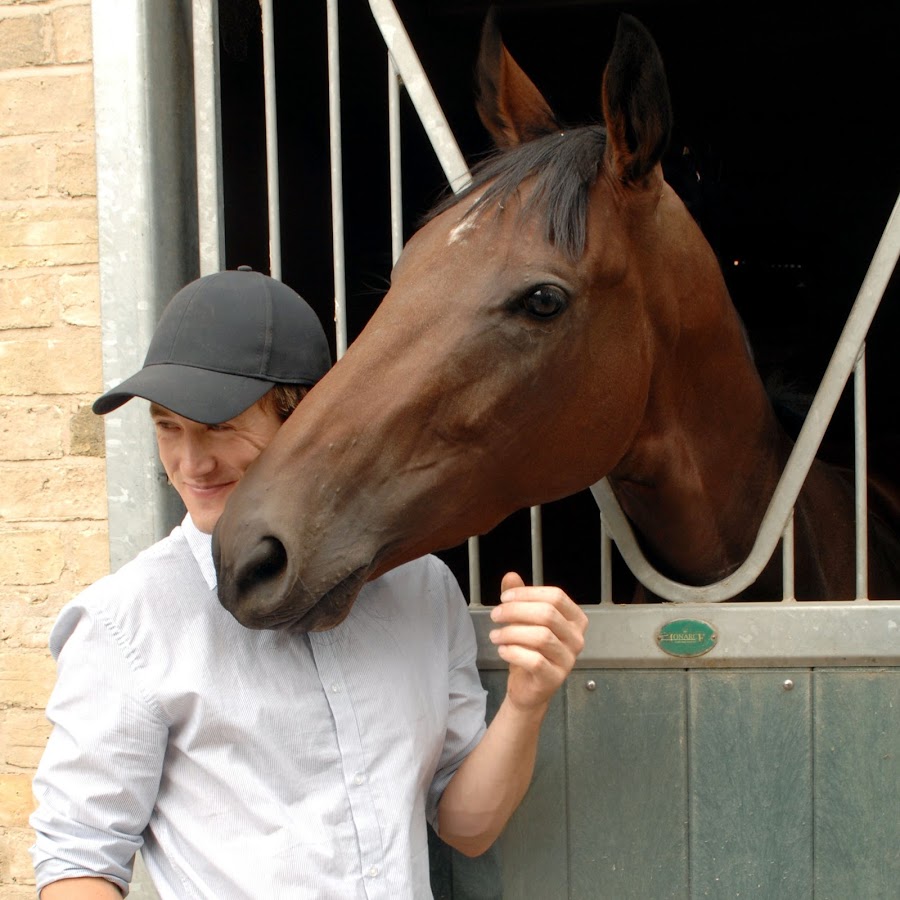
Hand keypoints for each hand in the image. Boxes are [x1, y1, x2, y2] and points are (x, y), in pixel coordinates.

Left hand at [489, 572, 587, 713]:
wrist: (528, 688)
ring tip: (495, 635)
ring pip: (541, 637)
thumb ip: (519, 598)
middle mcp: (577, 638)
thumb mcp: (524, 621)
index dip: (528, 593)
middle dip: (516, 611)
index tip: (504, 597)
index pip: (556, 596)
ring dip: (511, 632)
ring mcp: (568, 660)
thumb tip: (510, 575)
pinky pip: (535, 661)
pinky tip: (502, 650)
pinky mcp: (555, 678)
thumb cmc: (530, 650)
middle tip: (495, 615)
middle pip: (548, 614)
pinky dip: (514, 652)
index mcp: (575, 619)